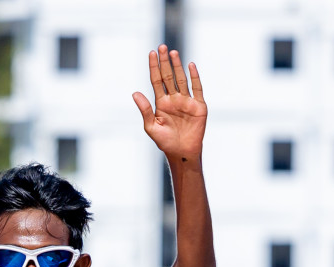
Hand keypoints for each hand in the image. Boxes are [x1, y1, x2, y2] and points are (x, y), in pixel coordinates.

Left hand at [131, 46, 205, 162]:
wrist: (181, 153)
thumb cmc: (165, 142)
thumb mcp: (151, 127)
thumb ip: (144, 110)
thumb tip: (135, 93)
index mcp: (161, 102)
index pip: (156, 80)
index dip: (154, 67)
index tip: (152, 53)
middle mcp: (173, 98)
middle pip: (168, 76)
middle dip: (165, 62)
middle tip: (162, 46)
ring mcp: (186, 101)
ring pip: (181, 79)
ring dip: (178, 66)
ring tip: (173, 52)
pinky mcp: (199, 106)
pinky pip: (197, 88)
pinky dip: (194, 77)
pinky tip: (190, 65)